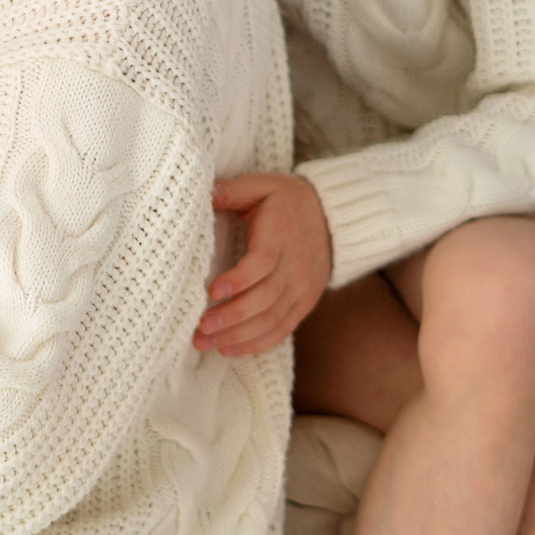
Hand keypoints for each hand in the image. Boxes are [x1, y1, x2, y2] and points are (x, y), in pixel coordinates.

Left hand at [195, 173, 330, 356]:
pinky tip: (229, 349)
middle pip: (266, 298)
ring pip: (272, 319)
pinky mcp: (304, 303)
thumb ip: (233, 189)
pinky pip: (282, 329)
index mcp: (281, 235)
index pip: (262, 262)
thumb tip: (205, 192)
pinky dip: (257, 343)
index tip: (212, 291)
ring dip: (238, 335)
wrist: (333, 218)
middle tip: (201, 328)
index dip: (239, 279)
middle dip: (232, 317)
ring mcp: (302, 288)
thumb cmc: (287, 201)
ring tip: (206, 343)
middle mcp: (296, 266)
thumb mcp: (262, 185)